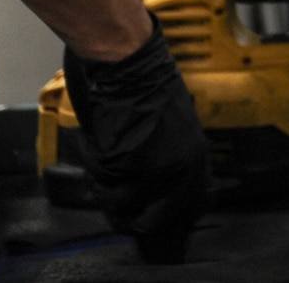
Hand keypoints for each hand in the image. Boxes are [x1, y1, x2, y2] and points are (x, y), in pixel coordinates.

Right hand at [63, 17, 211, 264]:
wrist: (132, 67)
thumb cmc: (152, 87)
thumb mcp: (178, 126)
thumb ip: (176, 157)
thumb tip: (163, 186)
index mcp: (196, 159)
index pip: (192, 208)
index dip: (168, 216)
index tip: (150, 214)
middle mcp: (179, 171)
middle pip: (152, 220)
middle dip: (130, 217)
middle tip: (115, 200)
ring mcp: (151, 170)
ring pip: (120, 204)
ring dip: (105, 191)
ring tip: (101, 170)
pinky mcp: (123, 164)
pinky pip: (101, 181)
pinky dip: (93, 168)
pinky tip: (95, 146)